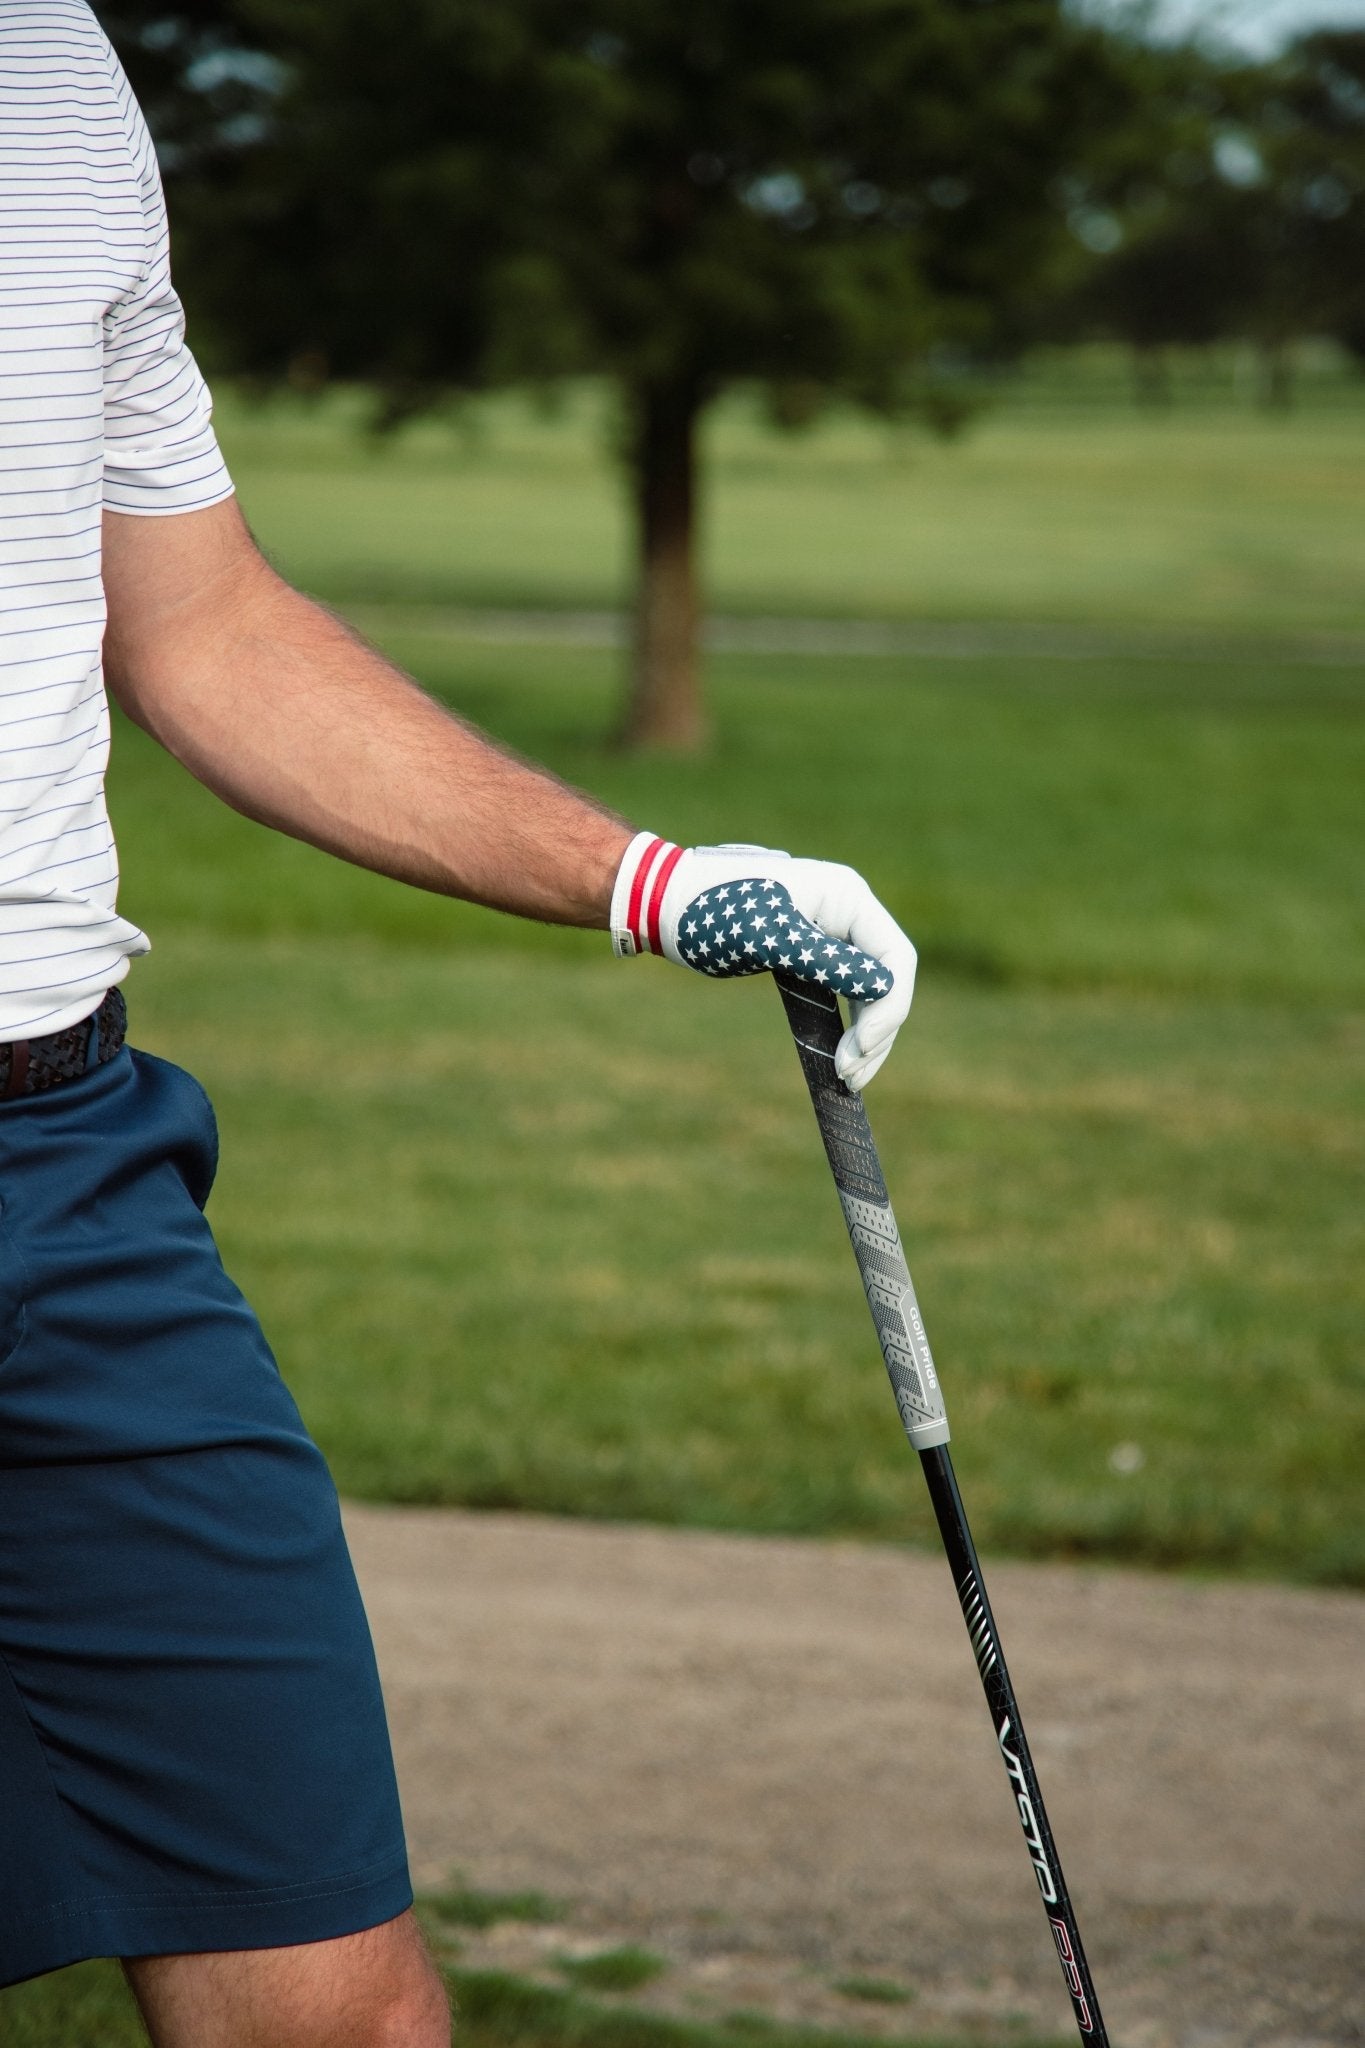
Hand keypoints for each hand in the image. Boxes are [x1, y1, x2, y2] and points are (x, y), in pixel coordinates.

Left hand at [610, 835, 915, 1090]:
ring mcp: (828, 933)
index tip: (857, 1051)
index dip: (888, 1009)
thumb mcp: (772, 939)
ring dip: (863, 1037)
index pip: (895, 958)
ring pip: (867, 991)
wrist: (662, 901)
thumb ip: (829, 962)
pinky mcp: (808, 953)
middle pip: (886, 979)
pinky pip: (841, 993)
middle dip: (876, 1032)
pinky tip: (836, 1058)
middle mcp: (846, 912)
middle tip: (849, 1079)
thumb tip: (884, 989)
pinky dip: (843, 1026)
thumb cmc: (711, 911)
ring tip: (845, 1080)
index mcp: (846, 897)